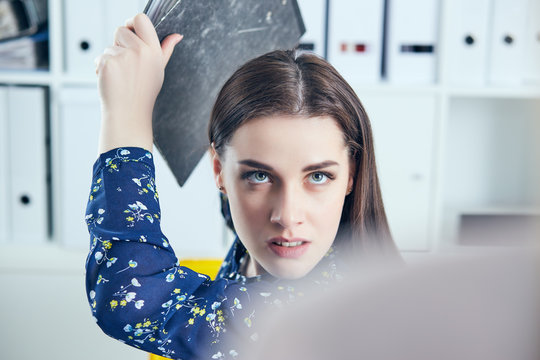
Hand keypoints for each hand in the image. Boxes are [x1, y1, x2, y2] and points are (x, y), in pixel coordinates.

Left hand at [95, 13, 182, 153]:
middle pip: (121, 30)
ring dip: (111, 58)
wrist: (129, 114)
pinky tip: (112, 81)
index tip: (129, 31)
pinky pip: (100, 58)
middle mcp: (140, 51)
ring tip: (121, 77)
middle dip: (119, 43)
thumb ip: (166, 50)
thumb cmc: (144, 93)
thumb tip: (176, 36)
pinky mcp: (108, 63)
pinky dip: (102, 68)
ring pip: (109, 46)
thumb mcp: (158, 70)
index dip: (132, 22)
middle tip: (126, 64)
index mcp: (153, 50)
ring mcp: (123, 57)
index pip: (140, 19)